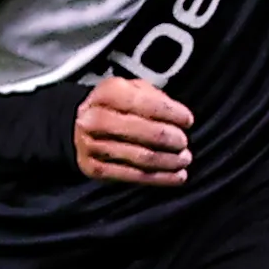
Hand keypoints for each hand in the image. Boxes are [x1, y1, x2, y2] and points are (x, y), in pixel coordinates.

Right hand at [75, 77, 192, 185]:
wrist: (80, 127)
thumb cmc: (116, 107)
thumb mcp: (132, 90)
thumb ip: (155, 98)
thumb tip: (179, 117)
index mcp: (106, 93)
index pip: (144, 103)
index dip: (170, 113)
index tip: (187, 120)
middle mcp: (94, 119)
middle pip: (143, 132)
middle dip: (171, 138)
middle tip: (184, 141)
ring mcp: (92, 146)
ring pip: (141, 157)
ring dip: (169, 160)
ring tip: (184, 158)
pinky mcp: (94, 169)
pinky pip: (134, 176)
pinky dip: (161, 178)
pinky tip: (177, 176)